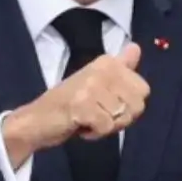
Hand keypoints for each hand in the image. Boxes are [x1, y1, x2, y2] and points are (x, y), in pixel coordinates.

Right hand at [2, 42, 149, 162]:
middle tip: (98, 115)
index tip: (108, 104)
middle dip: (120, 119)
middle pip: (137, 106)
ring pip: (121, 118)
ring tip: (87, 118)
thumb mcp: (98, 82)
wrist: (38, 119)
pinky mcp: (81, 105)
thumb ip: (120, 67)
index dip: (130, 106)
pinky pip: (105, 127)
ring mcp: (90, 87)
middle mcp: (102, 70)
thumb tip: (136, 47)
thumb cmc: (70, 103)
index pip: (144, 90)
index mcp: (108, 62)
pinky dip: (94, 133)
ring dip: (105, 127)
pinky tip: (79, 125)